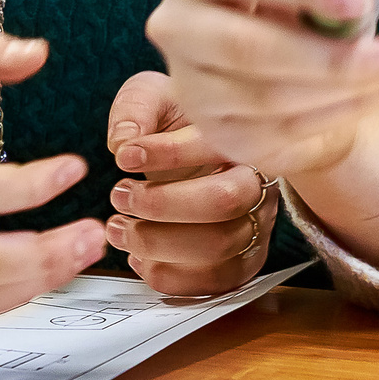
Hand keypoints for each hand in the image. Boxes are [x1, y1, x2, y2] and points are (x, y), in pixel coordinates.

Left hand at [103, 70, 277, 295]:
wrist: (194, 156)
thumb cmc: (177, 125)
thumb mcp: (155, 97)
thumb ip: (138, 108)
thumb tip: (124, 141)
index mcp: (244, 135)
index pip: (217, 144)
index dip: (168, 153)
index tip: (125, 156)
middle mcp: (260, 182)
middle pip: (224, 201)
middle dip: (161, 204)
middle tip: (119, 194)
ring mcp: (257, 226)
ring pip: (218, 247)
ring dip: (157, 242)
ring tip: (118, 228)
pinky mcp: (243, 262)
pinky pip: (213, 283)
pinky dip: (168, 274)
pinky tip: (138, 255)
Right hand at [144, 0, 378, 179]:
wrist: (274, 66)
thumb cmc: (290, 4)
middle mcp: (176, 25)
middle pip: (249, 48)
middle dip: (332, 55)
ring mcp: (191, 85)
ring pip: (270, 95)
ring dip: (347, 87)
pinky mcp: (218, 132)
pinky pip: (283, 129)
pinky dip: (341, 112)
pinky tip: (378, 91)